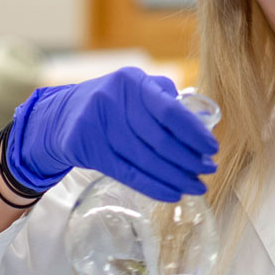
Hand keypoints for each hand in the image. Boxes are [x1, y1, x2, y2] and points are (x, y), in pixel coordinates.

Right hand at [3, 66, 217, 200]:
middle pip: (159, 140)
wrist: (61, 117)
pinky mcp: (87, 149)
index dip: (194, 133)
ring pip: (145, 160)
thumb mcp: (133, 88)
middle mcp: (113, 99)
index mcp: (132, 81)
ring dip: (176, 177)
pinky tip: (173, 193)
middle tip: (208, 171)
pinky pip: (127, 173)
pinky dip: (154, 186)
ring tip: (197, 186)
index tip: (212, 148)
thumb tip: (200, 121)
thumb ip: (164, 96)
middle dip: (189, 160)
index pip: (170, 110)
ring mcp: (97, 124)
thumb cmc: (111, 103)